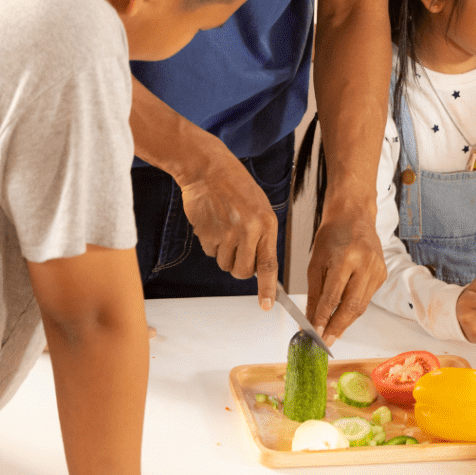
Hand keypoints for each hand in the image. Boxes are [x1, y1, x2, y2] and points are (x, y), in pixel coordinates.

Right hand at [177, 144, 279, 307]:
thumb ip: (261, 235)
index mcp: (266, 224)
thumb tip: (259, 265)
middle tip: (236, 251)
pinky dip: (210, 243)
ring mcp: (226, 233)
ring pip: (224, 264)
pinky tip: (213, 223)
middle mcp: (248, 231)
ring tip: (225, 227)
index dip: (268, 288)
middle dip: (239, 268)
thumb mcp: (260, 207)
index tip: (267, 305)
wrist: (209, 170)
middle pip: (243, 271)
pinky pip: (209, 252)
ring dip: (223, 253)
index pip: (268, 264)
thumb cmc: (236, 187)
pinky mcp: (207, 234)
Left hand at [306, 205, 386, 344]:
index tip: (315, 334)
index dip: (324, 318)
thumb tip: (310, 320)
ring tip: (332, 333)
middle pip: (352, 306)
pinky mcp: (383, 273)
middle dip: (337, 327)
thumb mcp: (316, 262)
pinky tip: (344, 315)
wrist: (354, 216)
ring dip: (346, 322)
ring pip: (362, 305)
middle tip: (325, 341)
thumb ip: (315, 293)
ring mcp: (377, 269)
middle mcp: (365, 264)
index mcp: (346, 258)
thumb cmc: (332, 235)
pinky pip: (367, 297)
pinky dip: (354, 308)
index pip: (333, 296)